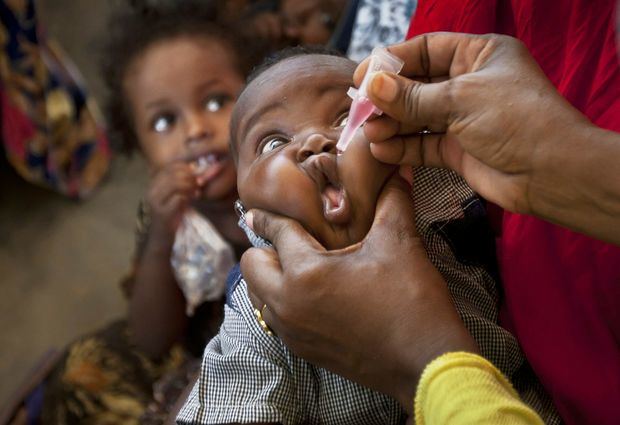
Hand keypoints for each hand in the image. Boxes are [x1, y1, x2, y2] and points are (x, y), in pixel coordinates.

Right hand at [146, 162, 199, 239]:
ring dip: (190, 186)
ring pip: (176, 183)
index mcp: (154, 185)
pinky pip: (179, 198)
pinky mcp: (162, 214)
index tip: (195, 176)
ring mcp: (155, 202)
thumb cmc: (169, 218)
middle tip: (198, 185)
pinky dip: (188, 198)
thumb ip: (182, 185)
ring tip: (196, 193)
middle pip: (174, 173)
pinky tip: (192, 201)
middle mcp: (151, 191)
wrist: (159, 240)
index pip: (170, 166)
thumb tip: (196, 170)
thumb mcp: (175, 198)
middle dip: (190, 177)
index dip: (186, 168)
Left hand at [241, 175, 478, 410]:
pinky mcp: (303, 350)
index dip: (269, 217)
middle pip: (251, 266)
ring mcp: (292, 331)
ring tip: (299, 266)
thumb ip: (392, 200)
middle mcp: (288, 304)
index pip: (277, 232)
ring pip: (258, 295)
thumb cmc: (411, 300)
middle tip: (291, 240)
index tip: (255, 211)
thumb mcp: (400, 243)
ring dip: (270, 277)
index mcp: (305, 273)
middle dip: (265, 248)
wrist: (426, 362)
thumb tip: (398, 169)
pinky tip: (310, 294)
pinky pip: (274, 318)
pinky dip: (281, 302)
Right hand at [357, 33, 590, 215]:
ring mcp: (463, 118)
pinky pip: (423, 145)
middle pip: (416, 85)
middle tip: (362, 110)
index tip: (364, 76)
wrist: (551, 173)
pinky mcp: (459, 149)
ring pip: (417, 117)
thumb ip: (412, 96)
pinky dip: (402, 147)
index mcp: (479, 55)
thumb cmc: (518, 121)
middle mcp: (469, 84)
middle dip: (388, 98)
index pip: (426, 50)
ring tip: (370, 133)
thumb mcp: (460, 100)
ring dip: (392, 124)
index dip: (393, 61)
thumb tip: (373, 85)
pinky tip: (382, 150)